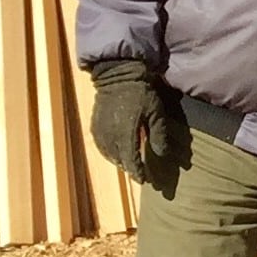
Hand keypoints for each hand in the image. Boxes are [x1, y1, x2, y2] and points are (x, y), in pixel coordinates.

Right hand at [87, 59, 183, 186]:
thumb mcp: (156, 113)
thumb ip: (158, 135)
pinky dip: (109, 153)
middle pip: (119, 160)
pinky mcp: (94, 126)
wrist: (117, 76)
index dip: (137, 172)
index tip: (145, 179)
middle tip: (140, 175)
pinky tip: (117, 154)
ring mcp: (99, 131)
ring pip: (108, 154)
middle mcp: (110, 135)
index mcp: (126, 133)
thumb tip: (162, 154)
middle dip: (129, 169)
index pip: (131, 160)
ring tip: (130, 166)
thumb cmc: (142, 94)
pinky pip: (101, 146)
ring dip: (119, 162)